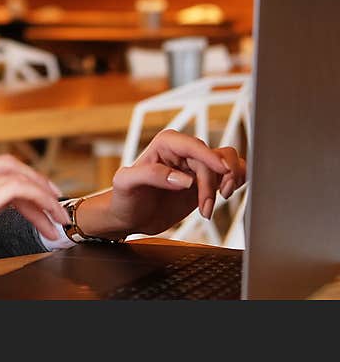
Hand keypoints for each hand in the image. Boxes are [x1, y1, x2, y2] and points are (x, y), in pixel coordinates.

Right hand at [0, 155, 67, 280]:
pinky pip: (20, 188)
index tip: (40, 196)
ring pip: (20, 177)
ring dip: (44, 197)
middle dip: (39, 184)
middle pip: (12, 167)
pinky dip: (40, 200)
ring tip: (58, 219)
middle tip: (56, 205)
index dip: (24, 178)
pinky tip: (49, 216)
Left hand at [105, 129, 246, 236]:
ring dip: (231, 179)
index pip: (193, 145)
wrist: (131, 217)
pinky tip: (226, 195)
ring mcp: (196, 168)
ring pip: (228, 161)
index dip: (209, 157)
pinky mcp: (205, 183)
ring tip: (221, 198)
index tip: (222, 170)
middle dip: (214, 182)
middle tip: (206, 205)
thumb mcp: (127, 183)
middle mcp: (183, 152)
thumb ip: (151, 175)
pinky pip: (231, 173)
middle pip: (212, 159)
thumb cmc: (125, 198)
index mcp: (165, 145)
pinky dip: (237, 181)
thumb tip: (183, 179)